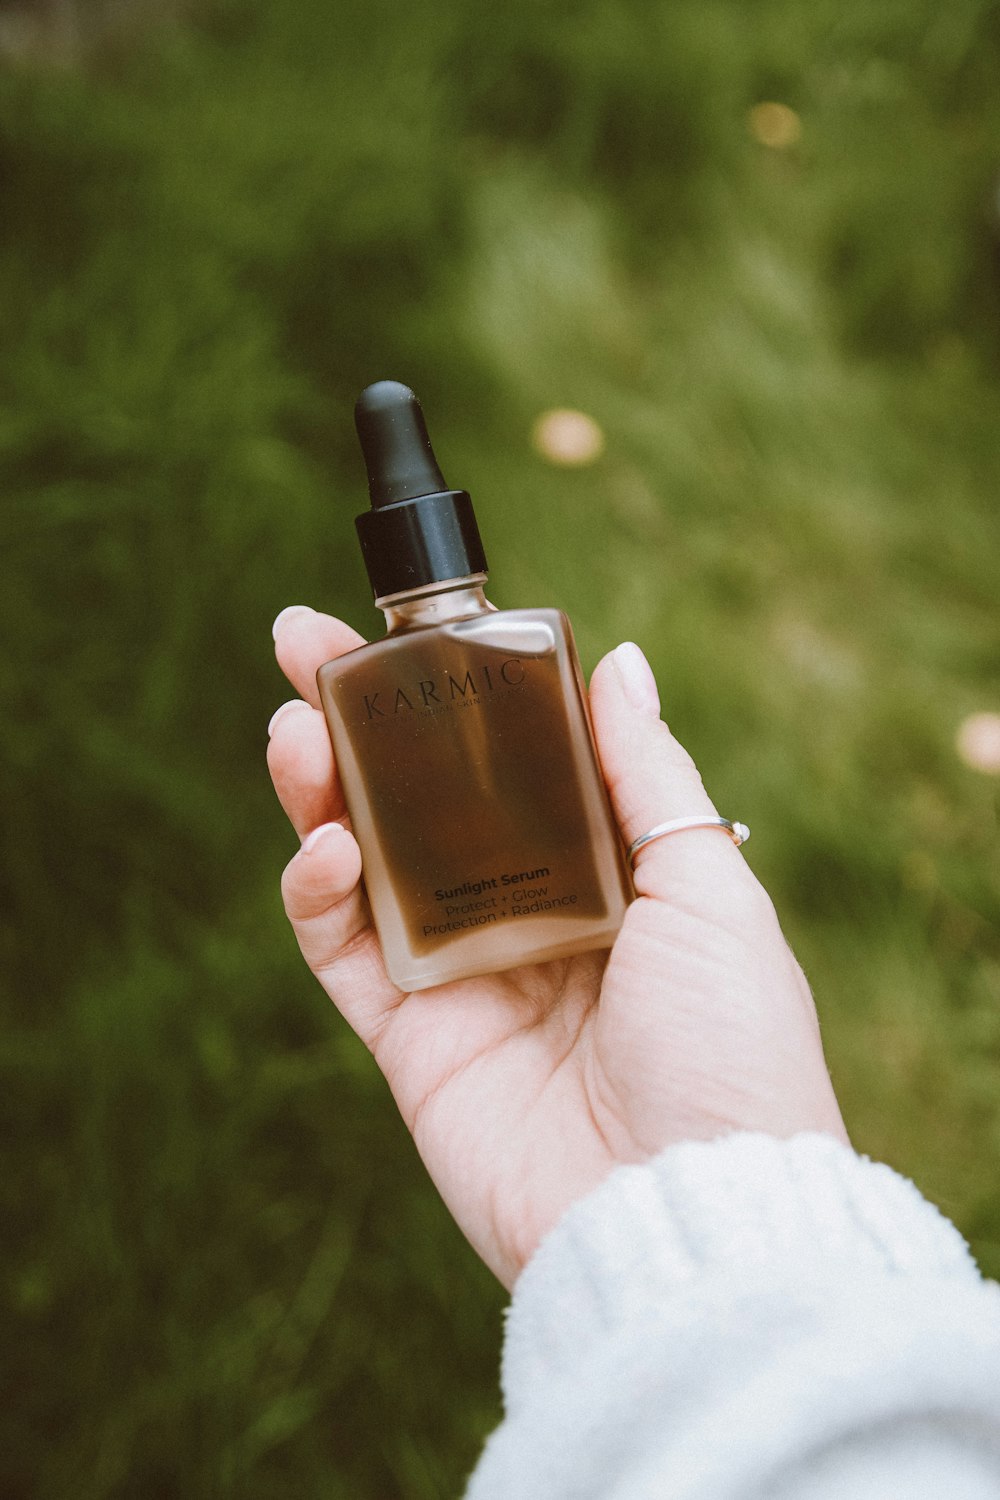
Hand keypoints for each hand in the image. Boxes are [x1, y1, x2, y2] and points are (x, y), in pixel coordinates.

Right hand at [268, 608, 848, 1288]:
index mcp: (604, 873)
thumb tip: (620, 661)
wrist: (692, 1213)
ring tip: (292, 729)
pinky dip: (316, 893)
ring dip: (319, 788)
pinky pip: (341, 953)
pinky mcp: (410, 1041)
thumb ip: (646, 774)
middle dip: (358, 721)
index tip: (411, 631)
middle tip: (300, 645)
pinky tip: (326, 845)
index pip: (510, 762)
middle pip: (420, 799)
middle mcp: (525, 914)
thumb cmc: (728, 1046)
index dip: (456, 696)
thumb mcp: (707, 887)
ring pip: (365, 863)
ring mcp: (461, 976)